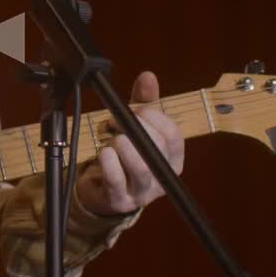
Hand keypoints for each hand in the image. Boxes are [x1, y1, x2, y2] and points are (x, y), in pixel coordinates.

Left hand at [75, 71, 184, 215]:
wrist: (102, 191)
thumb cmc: (123, 155)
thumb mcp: (134, 126)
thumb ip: (143, 102)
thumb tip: (148, 76)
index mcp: (171, 159)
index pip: (174, 135)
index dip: (153, 117)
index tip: (133, 110)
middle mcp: (161, 178)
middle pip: (157, 149)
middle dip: (134, 128)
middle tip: (114, 122)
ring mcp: (142, 193)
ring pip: (140, 167)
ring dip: (122, 146)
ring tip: (110, 140)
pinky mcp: (119, 201)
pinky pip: (117, 181)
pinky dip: (109, 163)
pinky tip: (103, 153)